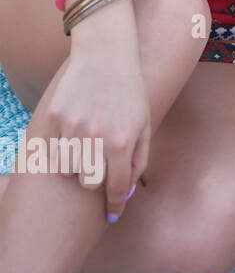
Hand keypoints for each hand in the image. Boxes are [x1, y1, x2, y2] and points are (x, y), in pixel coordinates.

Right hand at [42, 40, 149, 222]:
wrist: (106, 57)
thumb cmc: (130, 94)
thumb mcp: (144, 125)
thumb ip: (138, 159)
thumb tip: (127, 191)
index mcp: (122, 141)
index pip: (117, 187)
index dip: (114, 205)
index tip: (112, 215)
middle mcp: (96, 137)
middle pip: (88, 184)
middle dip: (95, 182)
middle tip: (100, 167)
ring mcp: (71, 128)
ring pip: (67, 170)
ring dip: (78, 165)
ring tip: (88, 146)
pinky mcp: (53, 118)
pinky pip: (52, 151)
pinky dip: (61, 151)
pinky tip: (74, 135)